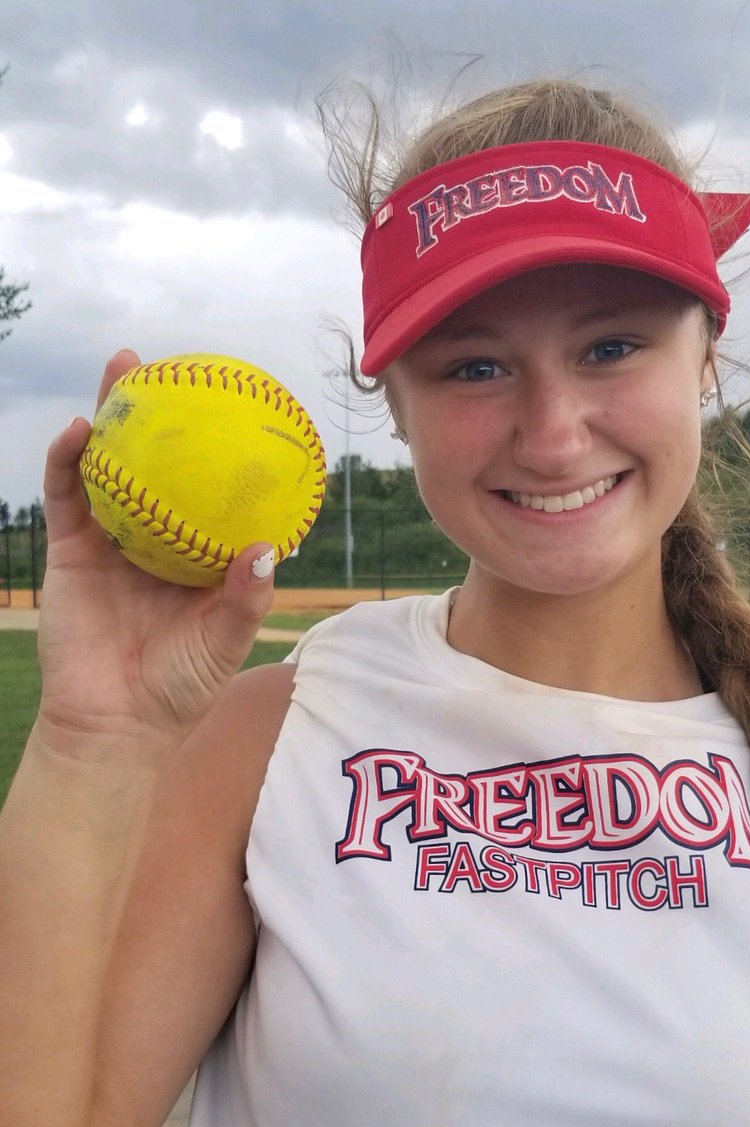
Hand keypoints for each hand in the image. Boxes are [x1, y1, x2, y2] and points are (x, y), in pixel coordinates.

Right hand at [36, 350, 276, 743]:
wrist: (115, 722)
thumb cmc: (180, 686)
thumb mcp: (224, 641)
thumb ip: (245, 598)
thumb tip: (265, 547)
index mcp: (197, 553)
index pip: (213, 491)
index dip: (225, 452)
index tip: (245, 408)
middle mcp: (157, 537)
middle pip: (162, 464)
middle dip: (168, 415)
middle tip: (180, 366)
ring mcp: (112, 539)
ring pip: (113, 466)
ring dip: (116, 415)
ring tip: (125, 368)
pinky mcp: (71, 549)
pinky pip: (68, 495)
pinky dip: (71, 461)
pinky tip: (82, 430)